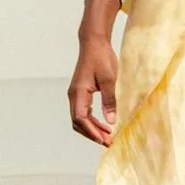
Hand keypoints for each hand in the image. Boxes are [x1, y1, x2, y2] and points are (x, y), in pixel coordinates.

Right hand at [69, 28, 118, 145]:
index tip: (104, 140)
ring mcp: (76, 95)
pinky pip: (83, 112)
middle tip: (108, 142)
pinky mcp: (81, 93)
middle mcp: (74, 95)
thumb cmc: (101, 58)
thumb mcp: (109, 80)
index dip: (91, 131)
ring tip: (108, 136)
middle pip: (78, 122)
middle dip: (92, 134)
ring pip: (80, 119)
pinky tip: (104, 125)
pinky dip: (92, 121)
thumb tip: (111, 121)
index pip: (80, 118)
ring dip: (93, 129)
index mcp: (78, 92)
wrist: (94, 43)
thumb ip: (109, 101)